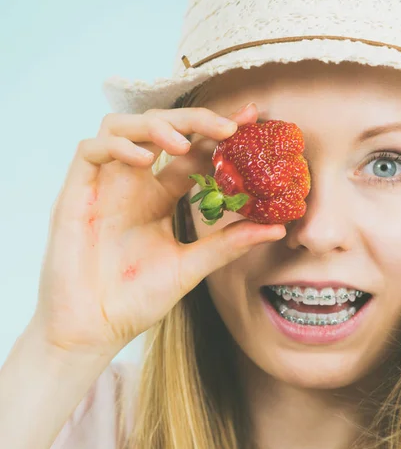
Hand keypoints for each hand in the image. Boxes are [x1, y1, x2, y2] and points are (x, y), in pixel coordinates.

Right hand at [30, 103, 285, 358]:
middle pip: (161, 128)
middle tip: (228, 125)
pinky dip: (118, 146)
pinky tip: (144, 161)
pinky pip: (91, 150)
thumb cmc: (136, 301)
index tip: (251, 120)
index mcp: (159, 197)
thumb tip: (277, 228)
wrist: (94, 329)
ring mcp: (104, 185)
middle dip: (195, 119)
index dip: (218, 133)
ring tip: (183, 144)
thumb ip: (226, 244)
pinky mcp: (76, 193)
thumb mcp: (189, 267)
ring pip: (123, 126)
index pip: (191, 152)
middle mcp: (133, 183)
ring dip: (155, 125)